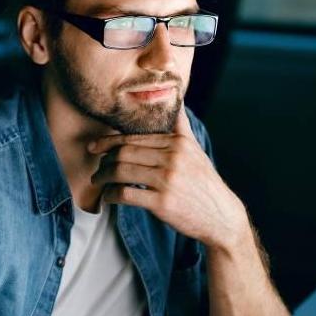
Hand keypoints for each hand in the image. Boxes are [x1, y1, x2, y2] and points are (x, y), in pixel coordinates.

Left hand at [87, 110, 250, 251]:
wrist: (221, 216)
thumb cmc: (203, 183)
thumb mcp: (195, 150)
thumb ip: (180, 126)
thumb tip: (176, 99)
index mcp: (178, 142)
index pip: (134, 138)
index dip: (110, 142)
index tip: (95, 146)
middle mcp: (173, 158)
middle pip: (125, 153)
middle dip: (104, 161)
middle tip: (97, 169)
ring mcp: (167, 180)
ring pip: (122, 172)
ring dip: (103, 178)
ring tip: (99, 182)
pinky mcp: (162, 202)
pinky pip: (126, 194)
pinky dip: (111, 196)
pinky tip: (108, 198)